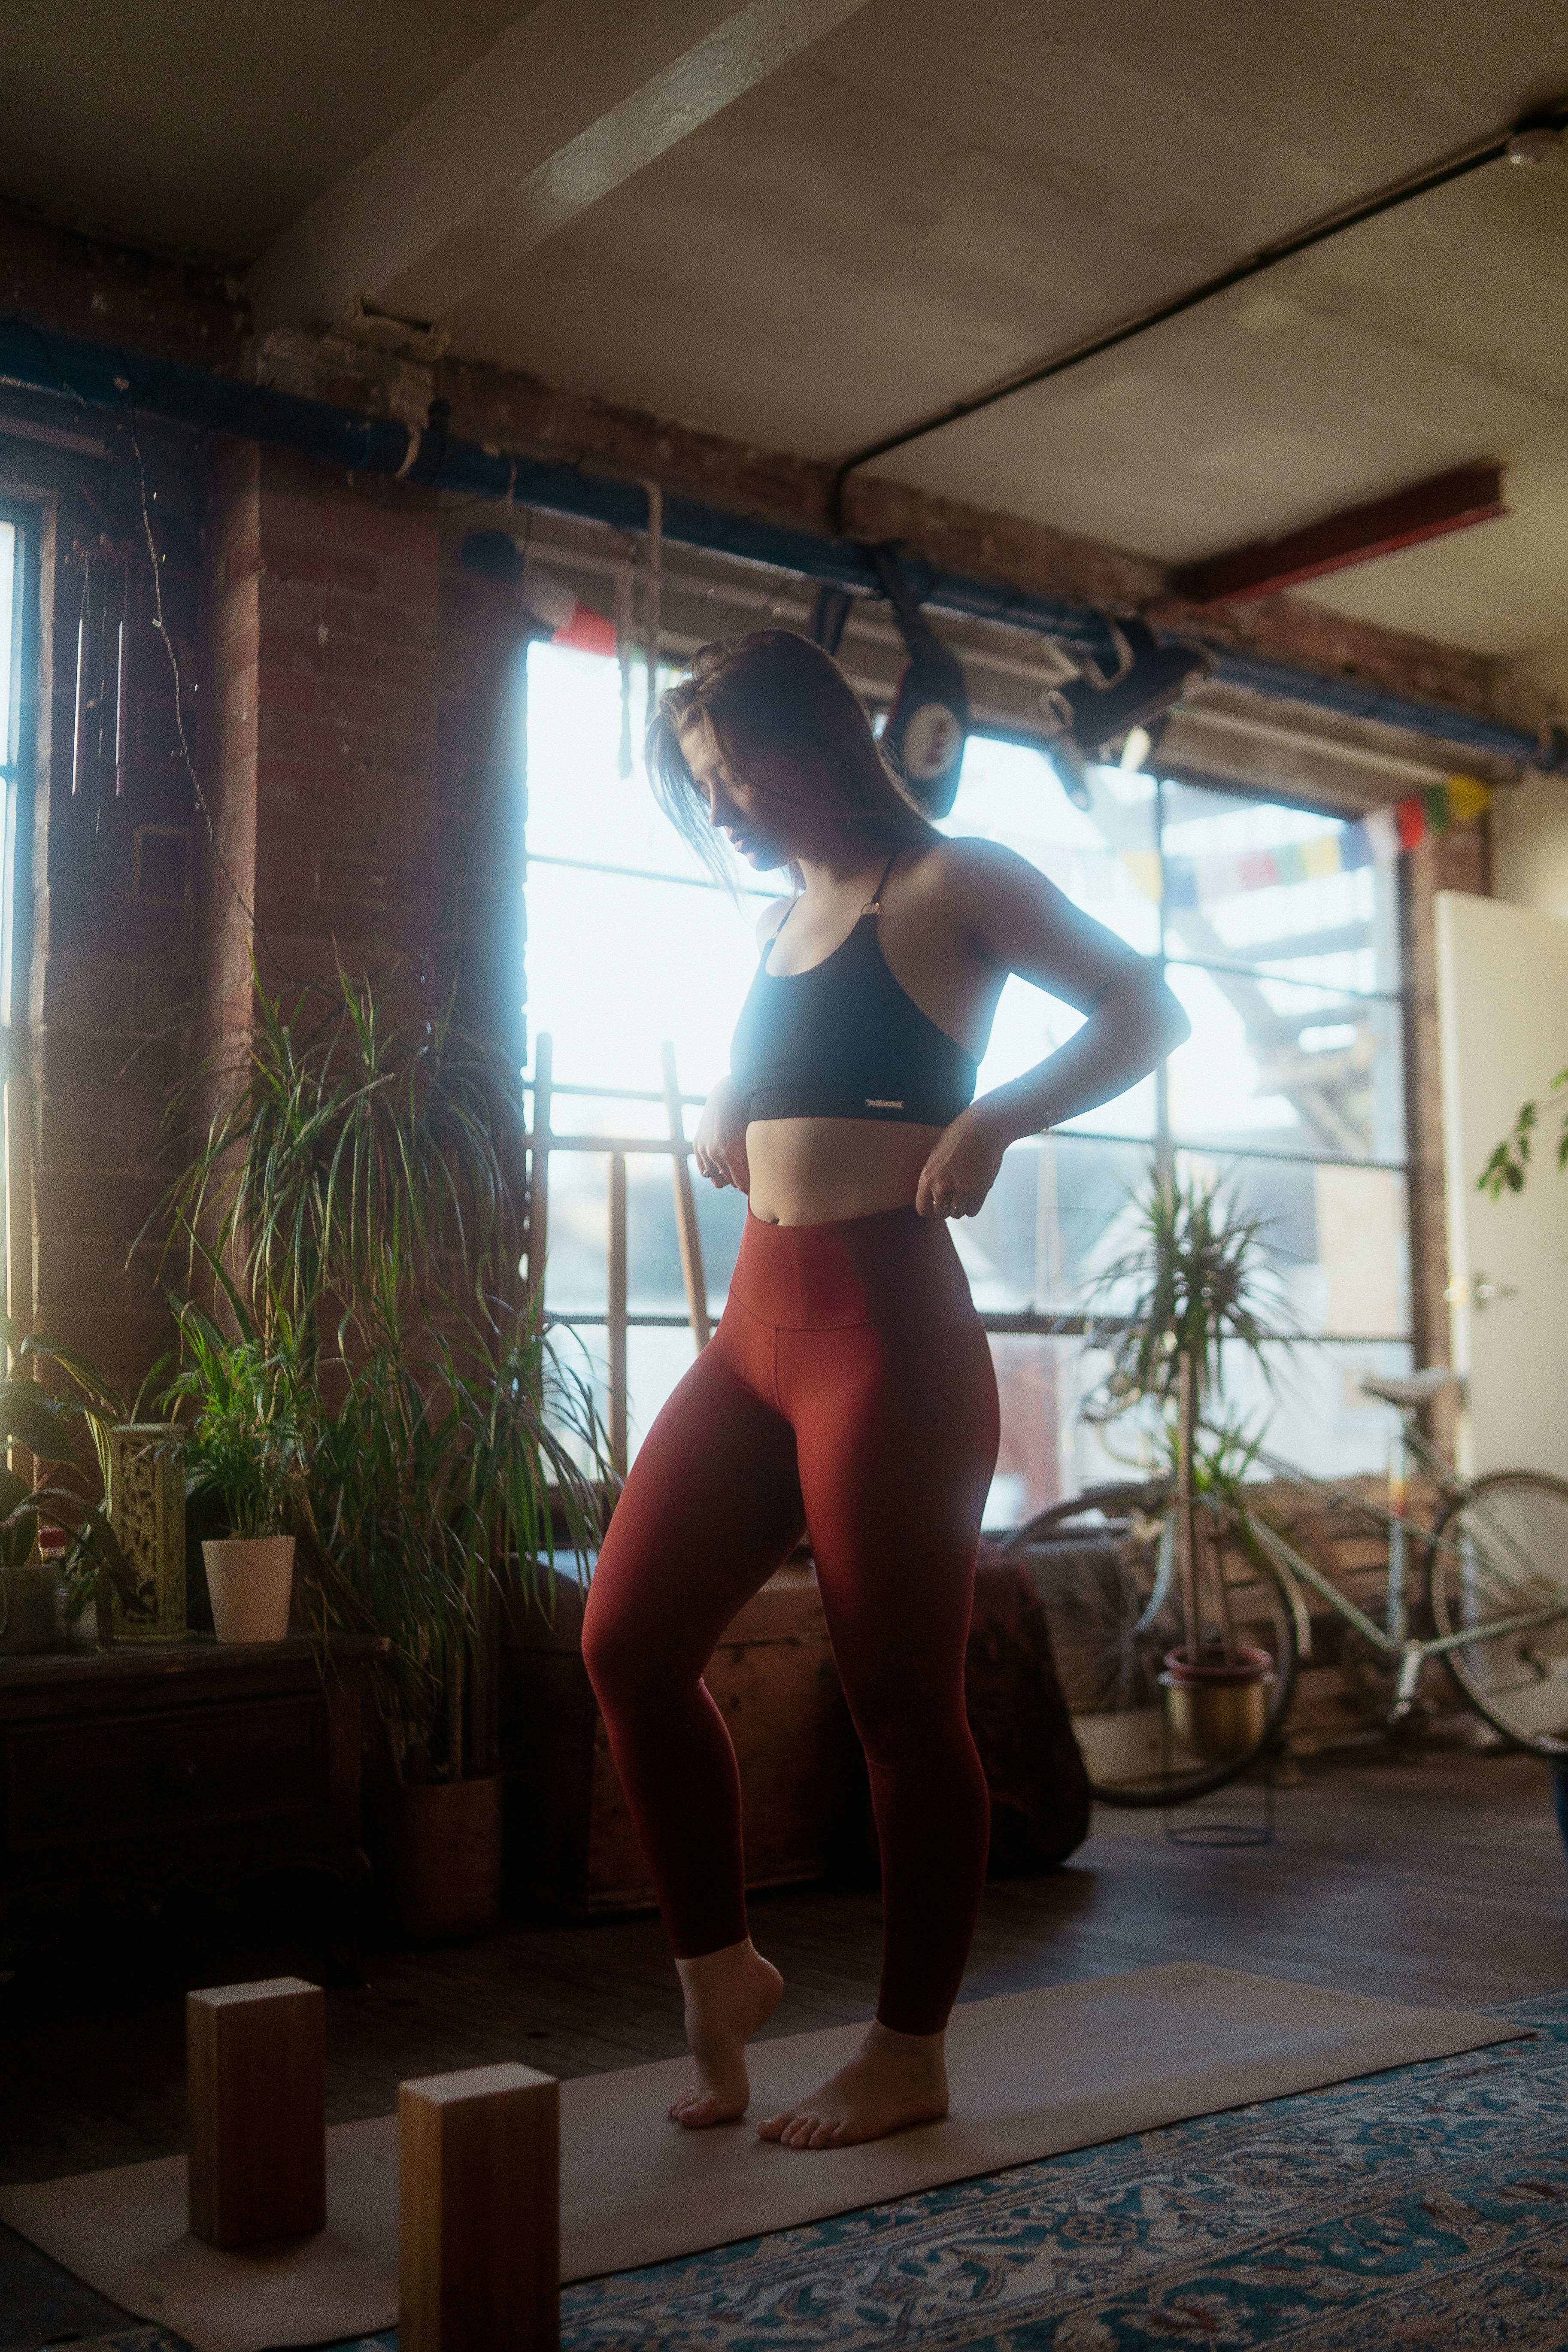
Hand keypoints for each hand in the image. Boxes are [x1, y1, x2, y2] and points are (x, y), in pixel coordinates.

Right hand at [694, 1078, 750, 1192]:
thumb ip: (756, 1160)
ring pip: (718, 1180)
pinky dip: (716, 1170)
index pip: (743, 1185)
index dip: (753, 1188)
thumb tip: (763, 1182)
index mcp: (732, 1151)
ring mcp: (704, 1149)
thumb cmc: (749, 1113)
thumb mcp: (756, 1136)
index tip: (760, 1186)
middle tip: (753, 1175)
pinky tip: (726, 1162)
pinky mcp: (697, 1146)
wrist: (728, 1093)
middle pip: (732, 1183)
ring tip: (739, 1169)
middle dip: (743, 1181)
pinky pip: (706, 1171)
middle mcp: (715, 1152)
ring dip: (729, 1177)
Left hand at [915, 1103, 1011, 1219]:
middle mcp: (941, 1187)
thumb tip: (936, 1199)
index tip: (939, 1203)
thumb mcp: (936, 1157)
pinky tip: (976, 1191)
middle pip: (941, 1214)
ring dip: (962, 1206)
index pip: (923, 1209)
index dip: (931, 1209)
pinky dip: (974, 1205)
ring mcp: (960, 1190)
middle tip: (956, 1195)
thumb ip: (934, 1178)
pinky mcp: (978, 1191)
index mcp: (927, 1177)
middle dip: (948, 1207)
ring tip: (967, 1191)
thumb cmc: (959, 1138)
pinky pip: (972, 1211)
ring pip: (958, 1214)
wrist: (983, 1127)